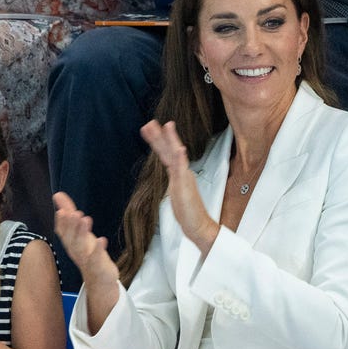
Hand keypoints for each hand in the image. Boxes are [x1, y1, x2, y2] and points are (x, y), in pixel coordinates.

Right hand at [53, 192, 118, 288]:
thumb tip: (58, 195)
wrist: (98, 279)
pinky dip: (98, 249)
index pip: (63, 231)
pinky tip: (102, 239)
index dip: (62, 222)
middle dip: (71, 225)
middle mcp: (75, 250)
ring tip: (85, 219)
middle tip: (74, 213)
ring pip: (81, 246)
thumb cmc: (87, 251)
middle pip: (71, 238)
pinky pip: (96, 258)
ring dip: (82, 233)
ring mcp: (86, 259)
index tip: (61, 212)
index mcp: (70, 241)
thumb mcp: (78, 231)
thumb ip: (68, 211)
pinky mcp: (98, 265)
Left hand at [140, 120, 218, 252]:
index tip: (150, 129)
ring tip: (167, 125)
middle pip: (169, 150)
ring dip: (172, 140)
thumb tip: (172, 172)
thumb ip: (175, 180)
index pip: (166, 154)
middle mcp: (181, 173)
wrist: (197, 225)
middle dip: (160, 136)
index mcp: (177, 174)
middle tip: (149, 122)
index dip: (158, 141)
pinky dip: (181, 159)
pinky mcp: (186, 187)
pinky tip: (180, 149)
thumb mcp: (177, 192)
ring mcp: (184, 178)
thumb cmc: (188, 212)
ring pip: (176, 155)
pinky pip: (183, 171)